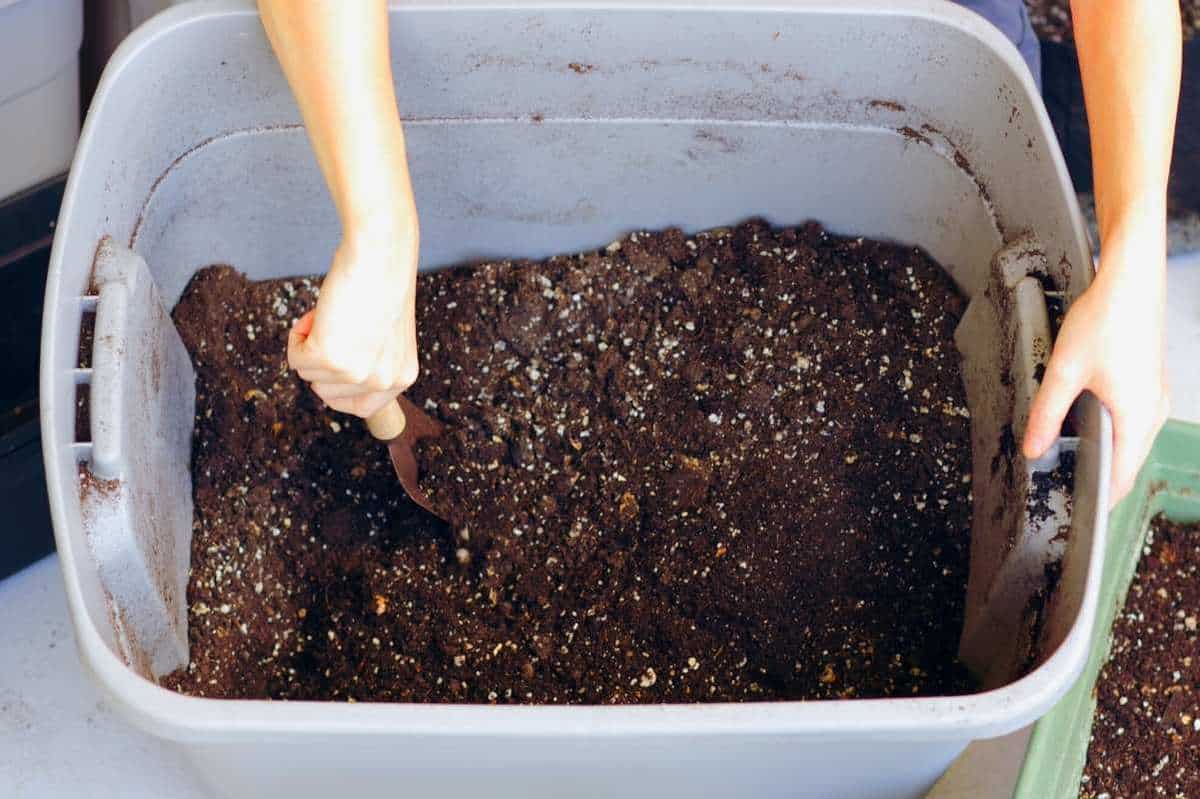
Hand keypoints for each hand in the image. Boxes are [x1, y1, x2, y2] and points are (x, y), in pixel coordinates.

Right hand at [288, 215, 419, 418]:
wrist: (378, 253)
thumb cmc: (380, 283)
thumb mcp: (383, 333)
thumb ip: (367, 359)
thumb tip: (331, 375)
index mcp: (402, 377)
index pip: (362, 408)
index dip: (340, 388)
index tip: (332, 367)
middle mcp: (383, 382)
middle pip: (327, 393)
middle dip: (322, 360)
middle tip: (336, 324)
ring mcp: (357, 373)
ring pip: (308, 373)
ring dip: (310, 343)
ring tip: (333, 312)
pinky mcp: (330, 358)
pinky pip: (294, 358)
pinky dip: (297, 334)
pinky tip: (318, 312)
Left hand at [1022, 231, 1168, 506]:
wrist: (1132, 278)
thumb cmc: (1104, 320)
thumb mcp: (1064, 370)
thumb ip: (1046, 414)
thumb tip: (1032, 450)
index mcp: (1136, 418)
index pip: (1121, 478)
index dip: (1099, 500)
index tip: (1077, 515)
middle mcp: (1152, 412)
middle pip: (1127, 461)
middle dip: (1098, 477)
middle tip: (1062, 490)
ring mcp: (1154, 396)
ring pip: (1130, 441)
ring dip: (1104, 452)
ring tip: (1068, 459)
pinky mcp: (1148, 381)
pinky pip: (1132, 421)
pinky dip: (1111, 430)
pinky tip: (1083, 424)